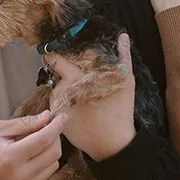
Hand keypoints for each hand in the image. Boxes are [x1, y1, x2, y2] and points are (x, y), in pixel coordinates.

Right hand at [0, 110, 66, 179]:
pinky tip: (27, 161)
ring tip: (35, 144)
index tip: (63, 117)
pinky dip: (41, 166)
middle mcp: (20, 176)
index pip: (44, 140)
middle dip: (55, 138)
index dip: (56, 126)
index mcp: (12, 157)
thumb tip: (48, 117)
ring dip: (49, 152)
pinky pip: (42, 178)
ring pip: (52, 167)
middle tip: (47, 128)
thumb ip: (25, 124)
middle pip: (54, 154)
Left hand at [47, 35, 135, 160]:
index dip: (53, 55)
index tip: (54, 52)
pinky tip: (79, 109)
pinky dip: (65, 105)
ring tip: (82, 97)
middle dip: (64, 76)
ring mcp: (59, 107)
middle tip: (79, 81)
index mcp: (75, 78)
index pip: (55, 60)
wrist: (112, 143)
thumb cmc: (120, 110)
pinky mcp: (58, 120)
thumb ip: (123, 56)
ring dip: (65, 91)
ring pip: (57, 92)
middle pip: (57, 76)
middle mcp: (63, 91)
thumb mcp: (125, 81)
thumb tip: (123, 36)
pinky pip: (58, 107)